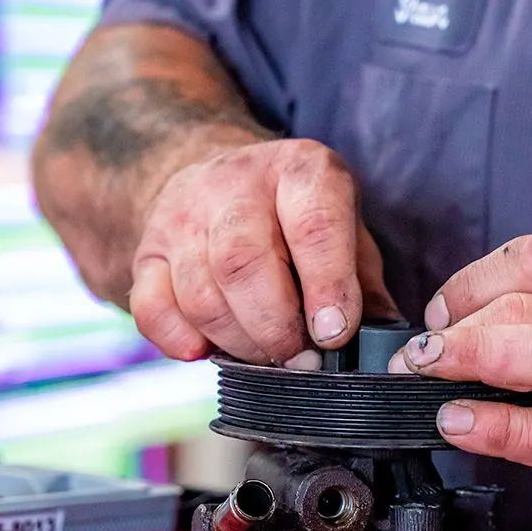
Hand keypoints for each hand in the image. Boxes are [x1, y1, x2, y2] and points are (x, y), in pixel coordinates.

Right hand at [129, 139, 397, 365]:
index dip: (326, 286)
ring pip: (200, 292)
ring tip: (264, 354)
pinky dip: (179, 340)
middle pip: (243, 263)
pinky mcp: (147, 250)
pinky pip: (151, 307)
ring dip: (237, 341)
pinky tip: (205, 350)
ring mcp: (183, 215)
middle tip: (297, 358)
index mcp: (301, 171)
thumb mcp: (347, 236)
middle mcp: (236, 183)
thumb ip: (366, 289)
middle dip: (274, 327)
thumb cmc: (300, 221)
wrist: (220, 182)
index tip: (333, 334)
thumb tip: (384, 348)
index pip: (312, 226)